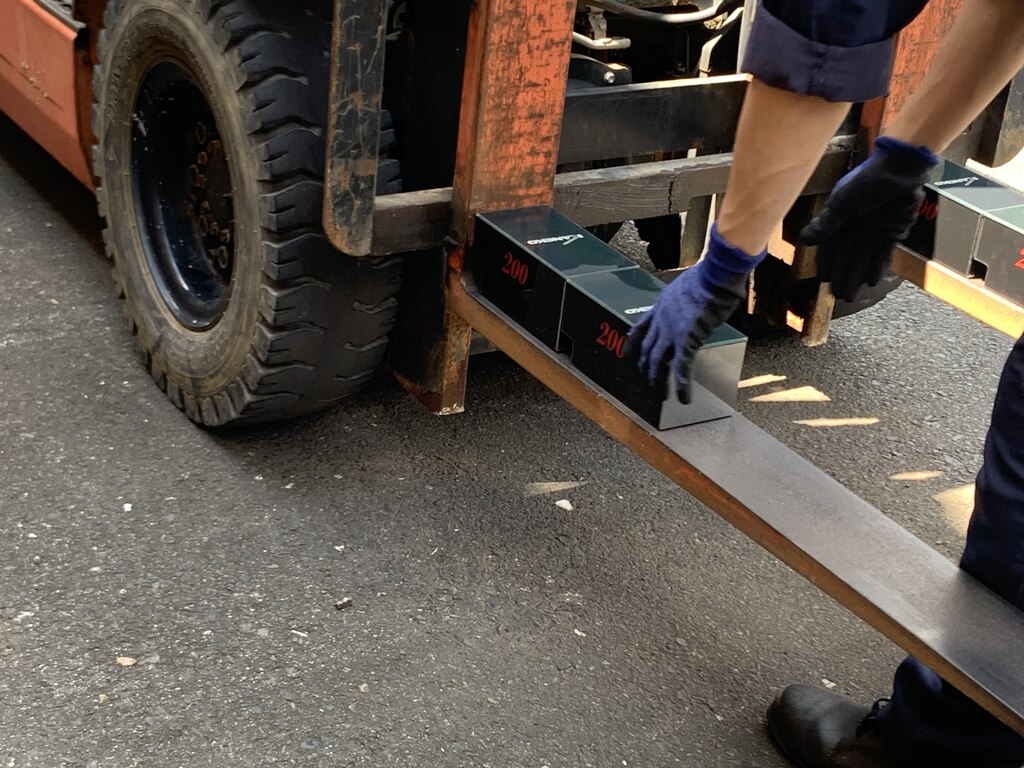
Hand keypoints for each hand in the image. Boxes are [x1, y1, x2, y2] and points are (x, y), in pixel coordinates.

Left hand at [629, 224, 763, 402]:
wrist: (715, 274)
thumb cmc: (711, 274)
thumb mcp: (692, 283)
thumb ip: (690, 296)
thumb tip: (700, 300)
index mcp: (662, 305)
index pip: (641, 327)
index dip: (633, 342)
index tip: (628, 354)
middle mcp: (662, 320)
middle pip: (647, 348)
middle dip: (645, 367)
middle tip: (645, 380)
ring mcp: (672, 331)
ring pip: (658, 362)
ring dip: (658, 381)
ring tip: (660, 396)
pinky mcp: (687, 340)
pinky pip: (681, 368)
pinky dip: (682, 386)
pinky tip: (684, 399)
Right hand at [801, 136, 939, 301]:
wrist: (902, 167)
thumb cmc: (869, 180)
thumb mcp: (843, 201)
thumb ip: (826, 223)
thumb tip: (804, 241)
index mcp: (840, 220)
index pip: (830, 247)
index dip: (826, 263)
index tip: (823, 280)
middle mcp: (856, 228)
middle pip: (847, 257)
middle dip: (842, 276)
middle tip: (838, 296)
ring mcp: (875, 230)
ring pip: (863, 259)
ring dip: (857, 276)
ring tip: (851, 295)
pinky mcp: (893, 231)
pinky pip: (883, 253)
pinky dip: (878, 266)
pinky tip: (872, 282)